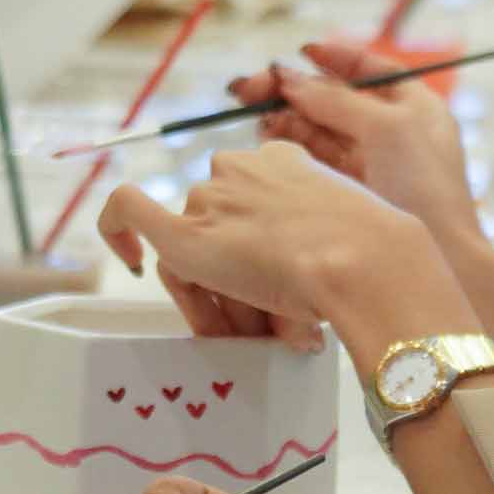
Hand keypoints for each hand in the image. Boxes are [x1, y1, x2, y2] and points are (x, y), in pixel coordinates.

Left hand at [89, 142, 459, 356]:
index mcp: (284, 161)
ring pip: (193, 245)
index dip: (253, 240)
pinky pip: (128, 209)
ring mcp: (211, 200)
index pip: (247, 202)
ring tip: (259, 331)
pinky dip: (116, 228)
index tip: (269, 264)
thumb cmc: (376, 256)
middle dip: (238, 276)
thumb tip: (306, 307)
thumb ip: (322, 249)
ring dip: (219, 294)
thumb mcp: (357, 237)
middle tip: (278, 322)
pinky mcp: (184, 234)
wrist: (366, 259)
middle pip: (216, 225)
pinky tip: (126, 261)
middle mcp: (240, 169)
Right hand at [243, 37, 473, 238]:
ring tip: (256, 112)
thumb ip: (336, 100)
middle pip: (333, 97)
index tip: (302, 51)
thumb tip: (289, 79)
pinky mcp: (345, 189)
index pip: (369, 70)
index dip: (335, 58)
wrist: (439, 257)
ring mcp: (367, 161)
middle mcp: (389, 130)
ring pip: (316, 126)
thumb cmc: (426, 187)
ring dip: (284, 114)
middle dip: (293, 88)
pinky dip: (287, 142)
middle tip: (250, 87)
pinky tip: (266, 135)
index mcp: (414, 107)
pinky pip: (310, 156)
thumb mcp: (388, 127)